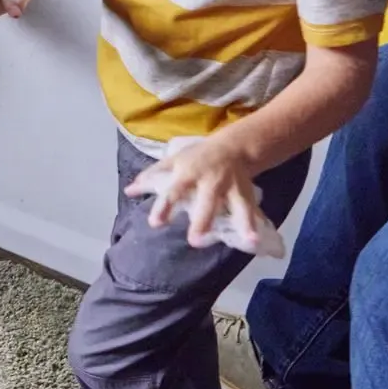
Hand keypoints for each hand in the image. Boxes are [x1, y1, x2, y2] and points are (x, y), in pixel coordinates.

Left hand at [125, 138, 262, 250]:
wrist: (233, 147)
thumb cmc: (197, 157)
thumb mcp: (173, 162)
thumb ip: (152, 176)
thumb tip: (128, 191)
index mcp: (189, 173)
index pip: (173, 191)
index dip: (164, 207)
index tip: (156, 223)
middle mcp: (211, 181)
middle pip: (207, 201)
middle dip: (203, 221)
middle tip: (195, 241)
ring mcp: (232, 188)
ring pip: (238, 206)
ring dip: (243, 224)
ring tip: (249, 241)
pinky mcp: (247, 194)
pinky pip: (253, 211)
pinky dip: (257, 225)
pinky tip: (259, 241)